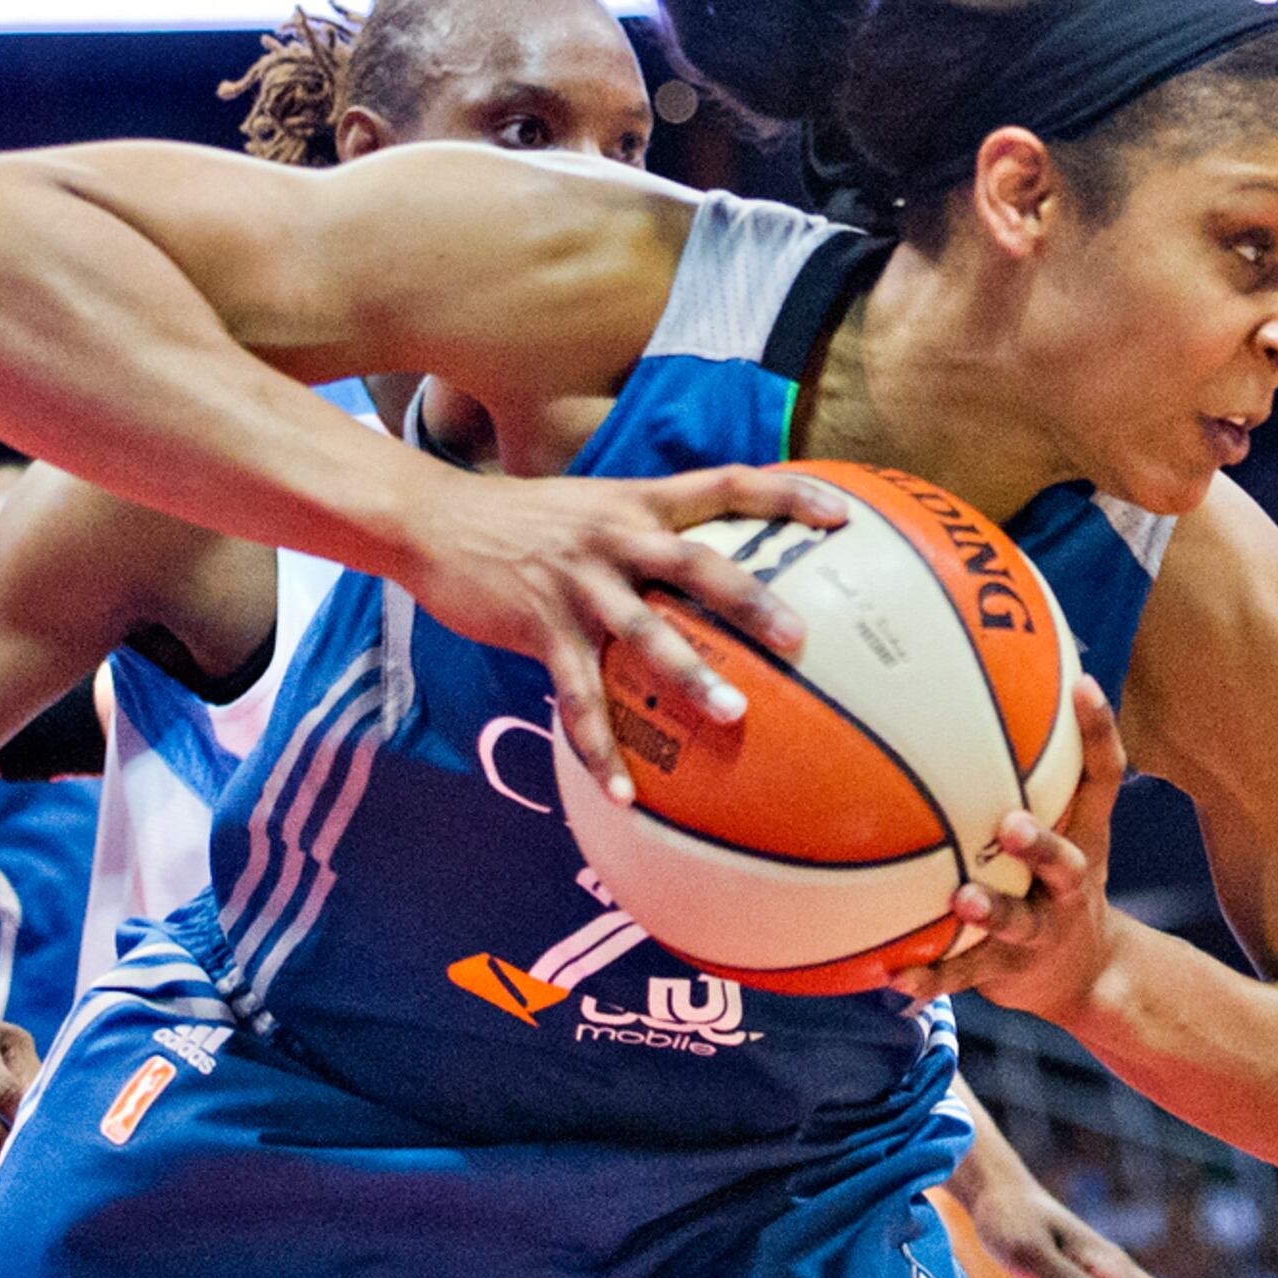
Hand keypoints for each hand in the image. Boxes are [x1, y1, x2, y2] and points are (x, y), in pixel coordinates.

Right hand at [394, 466, 850, 780]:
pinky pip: (578, 695)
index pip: (726, 483)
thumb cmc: (528, 521)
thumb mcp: (596, 508)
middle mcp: (616, 536)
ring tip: (735, 715)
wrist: (435, 519)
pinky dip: (601, 748)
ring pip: (644, 631)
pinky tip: (625, 794)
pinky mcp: (538, 625)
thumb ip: (651, 534)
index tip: (842, 514)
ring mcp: (577, 582)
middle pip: (697, 563)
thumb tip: (714, 576)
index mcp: (639, 503)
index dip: (785, 495)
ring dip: (690, 675)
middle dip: (750, 600)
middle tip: (799, 638)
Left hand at [893, 679, 1128, 1021]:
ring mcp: (1041, 931)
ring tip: (961, 902)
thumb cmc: (1055, 877)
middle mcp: (1069, 885)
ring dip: (991, 911)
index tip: (1083, 685)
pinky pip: (963, 975)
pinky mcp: (1006, 970)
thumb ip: (1031, 769)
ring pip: (1018, 923)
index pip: (1103, 779)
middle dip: (1041, 844)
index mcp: (1084, 839)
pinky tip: (891, 977)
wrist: (1088, 975)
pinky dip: (929, 978)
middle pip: (1067, 862)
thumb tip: (973, 679)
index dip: (1098, 732)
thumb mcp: (1063, 825)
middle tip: (1011, 824)